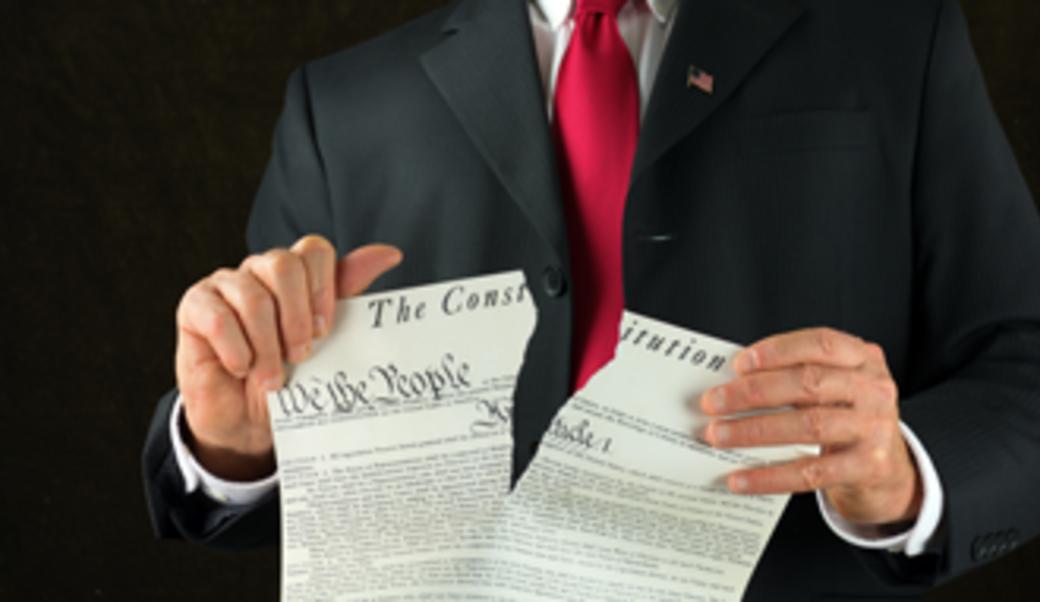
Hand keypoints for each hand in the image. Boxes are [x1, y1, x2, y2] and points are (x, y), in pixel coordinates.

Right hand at [175, 235, 402, 479]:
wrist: (246, 420)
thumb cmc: (286, 377)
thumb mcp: (323, 340)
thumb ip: (347, 294)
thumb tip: (389, 254)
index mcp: (294, 275)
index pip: (314, 250)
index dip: (324, 288)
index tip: (325, 330)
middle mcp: (259, 271)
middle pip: (283, 264)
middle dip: (297, 317)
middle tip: (300, 355)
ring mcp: (225, 284)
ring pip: (253, 296)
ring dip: (267, 346)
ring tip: (271, 377)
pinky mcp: (195, 305)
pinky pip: (218, 316)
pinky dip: (236, 349)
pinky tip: (241, 368)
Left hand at [698, 327, 921, 526]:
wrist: (888, 471)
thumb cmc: (845, 417)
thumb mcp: (833, 388)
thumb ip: (794, 378)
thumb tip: (730, 385)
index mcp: (863, 358)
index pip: (820, 344)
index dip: (778, 350)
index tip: (739, 364)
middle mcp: (875, 389)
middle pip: (808, 384)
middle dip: (753, 392)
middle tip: (713, 402)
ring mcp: (876, 429)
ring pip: (808, 425)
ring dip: (754, 430)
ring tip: (718, 434)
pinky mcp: (870, 467)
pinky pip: (811, 472)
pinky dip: (769, 476)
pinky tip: (739, 479)